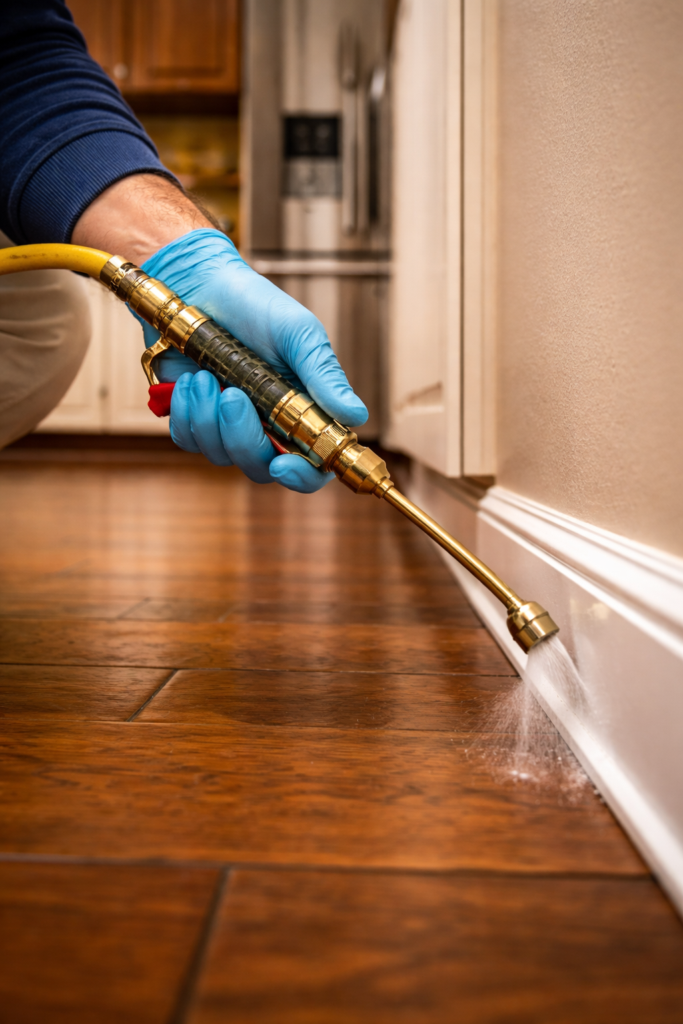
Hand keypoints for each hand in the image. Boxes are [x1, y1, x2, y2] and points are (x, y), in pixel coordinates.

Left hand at [140, 228, 367, 492]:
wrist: (199, 284)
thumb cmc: (255, 305)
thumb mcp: (297, 333)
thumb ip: (324, 375)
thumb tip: (356, 415)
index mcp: (302, 412)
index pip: (311, 466)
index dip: (301, 476)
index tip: (283, 464)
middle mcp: (268, 427)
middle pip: (260, 467)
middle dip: (243, 438)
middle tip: (232, 396)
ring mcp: (229, 425)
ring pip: (220, 455)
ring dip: (209, 418)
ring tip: (206, 376)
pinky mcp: (194, 417)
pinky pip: (188, 439)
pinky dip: (186, 413)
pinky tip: (190, 380)